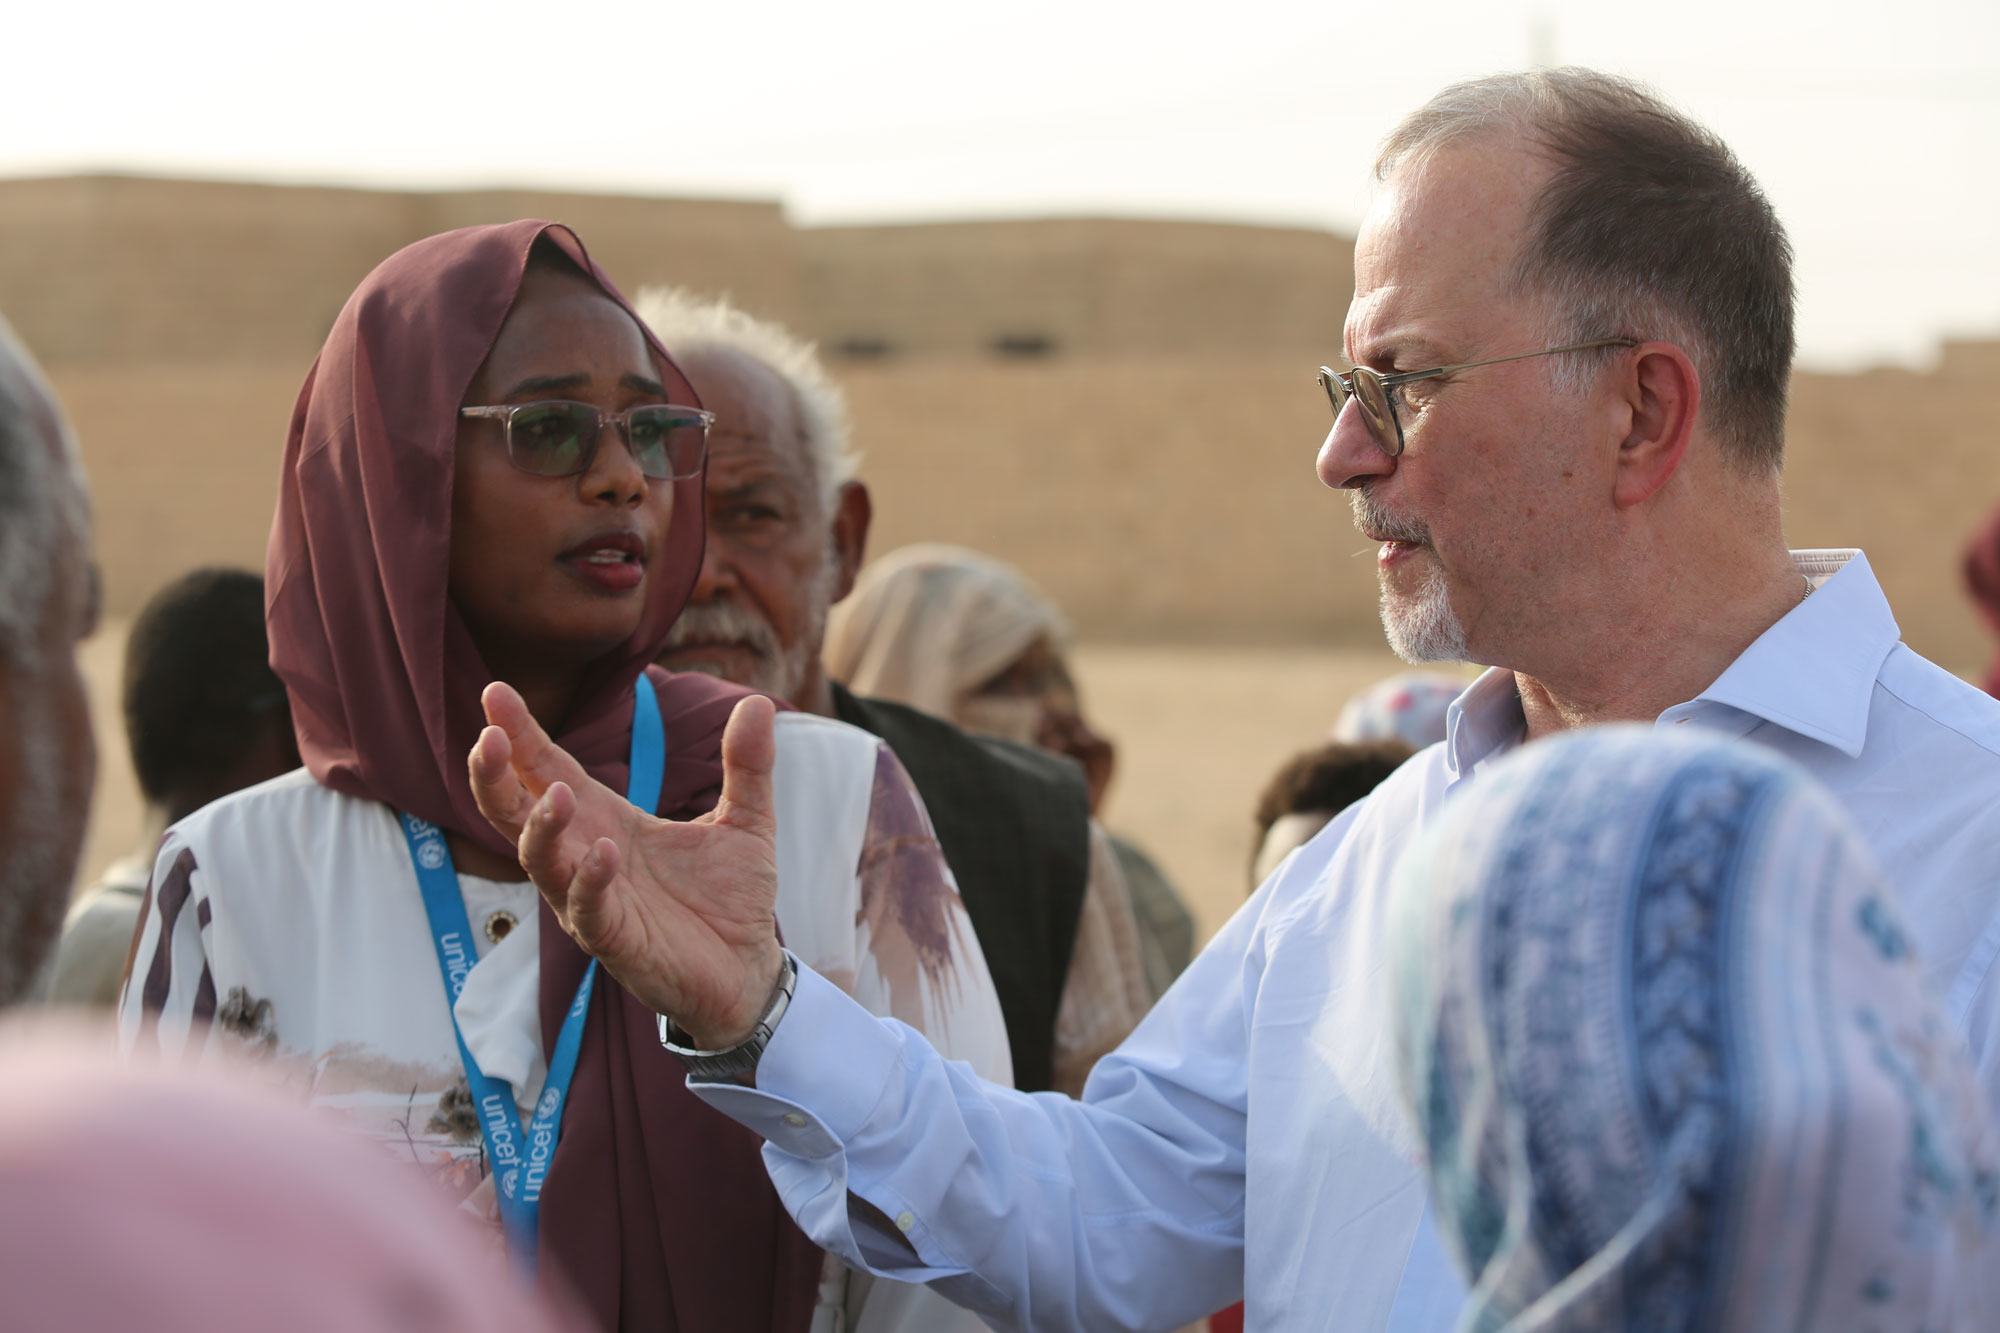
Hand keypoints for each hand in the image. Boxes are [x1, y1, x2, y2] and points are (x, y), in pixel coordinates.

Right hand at [467, 682, 784, 1048]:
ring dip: (541, 826)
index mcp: (607, 820)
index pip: (549, 770)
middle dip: (497, 776)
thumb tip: (757, 702)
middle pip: (518, 813)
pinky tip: (603, 853)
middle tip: (488, 735)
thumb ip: (746, 764)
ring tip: (556, 795)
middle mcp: (586, 856)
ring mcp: (592, 901)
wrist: (750, 971)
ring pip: (541, 861)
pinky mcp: (614, 941)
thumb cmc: (731, 898)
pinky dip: (589, 880)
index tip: (495, 692)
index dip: (521, 735)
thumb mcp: (746, 820)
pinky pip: (587, 909)